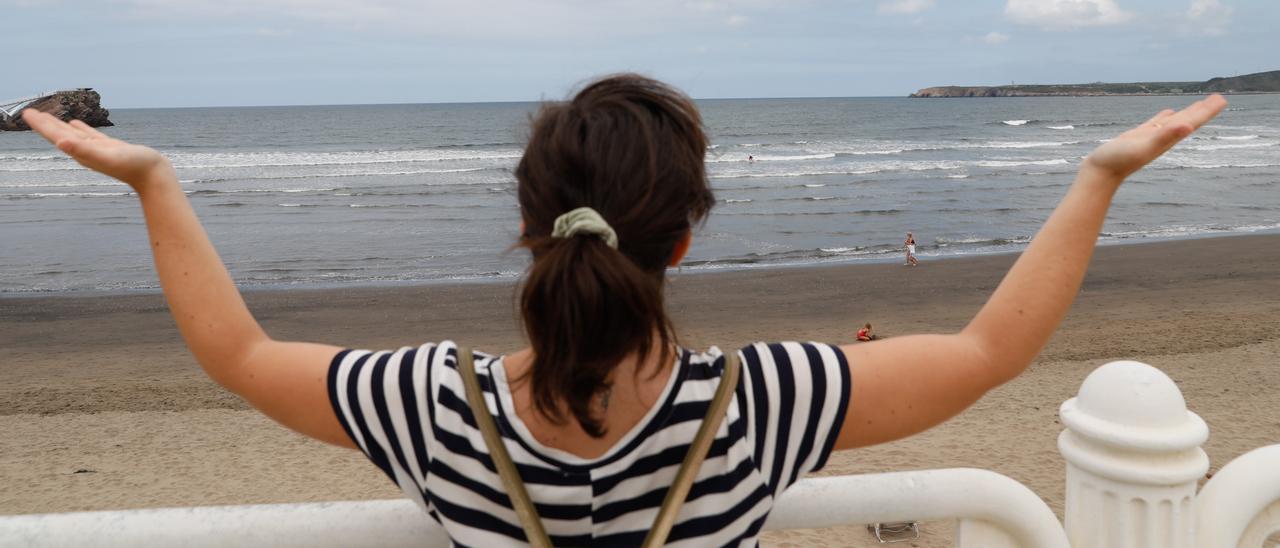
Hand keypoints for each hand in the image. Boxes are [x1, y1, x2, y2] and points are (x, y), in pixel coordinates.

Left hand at [23, 109, 171, 190]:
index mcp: (81, 152)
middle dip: (45, 124)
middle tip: (30, 112)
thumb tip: (61, 143)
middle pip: (60, 134)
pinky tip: (75, 123)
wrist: (154, 176)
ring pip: (72, 134)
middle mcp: (85, 151)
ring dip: (59, 125)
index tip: (27, 113)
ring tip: (47, 116)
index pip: (56, 135)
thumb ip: (83, 149)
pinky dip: (80, 128)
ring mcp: (97, 149)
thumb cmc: (133, 166)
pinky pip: (89, 135)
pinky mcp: (108, 147)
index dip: (41, 125)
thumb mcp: (107, 155)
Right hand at [1083, 94, 1226, 181]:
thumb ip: (1165, 136)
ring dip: (1187, 113)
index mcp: (1167, 138)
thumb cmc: (1119, 161)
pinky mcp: (1138, 136)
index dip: (1207, 111)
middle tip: (1218, 98)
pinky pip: (1156, 123)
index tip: (1222, 100)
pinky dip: (1164, 117)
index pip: (1192, 121)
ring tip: (1198, 104)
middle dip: (1202, 110)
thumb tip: (1188, 127)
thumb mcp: (1143, 147)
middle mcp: (1163, 138)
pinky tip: (1167, 114)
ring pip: (1173, 121)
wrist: (1099, 173)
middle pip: (1187, 120)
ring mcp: (1150, 137)